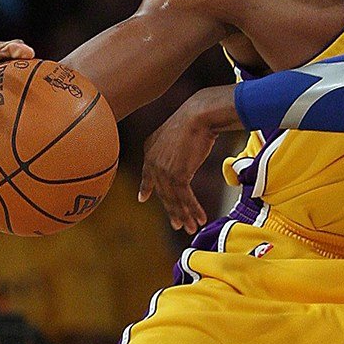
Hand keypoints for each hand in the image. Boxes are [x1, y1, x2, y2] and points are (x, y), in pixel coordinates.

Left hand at [139, 88, 225, 233]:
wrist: (199, 116)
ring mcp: (163, 170)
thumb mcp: (178, 133)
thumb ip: (174, 146)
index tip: (143, 198)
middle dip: (172, 211)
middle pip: (163, 193)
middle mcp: (153, 162)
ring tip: (191, 228)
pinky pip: (185, 198)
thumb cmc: (194, 119)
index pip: (147, 173)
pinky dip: (193, 210)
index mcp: (150, 150)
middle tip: (178, 225)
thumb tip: (182, 149)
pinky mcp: (177, 175)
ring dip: (184, 216)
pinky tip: (201, 217)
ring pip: (174, 199)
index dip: (146, 187)